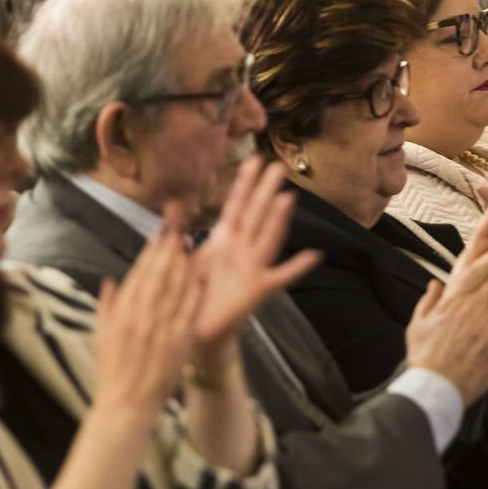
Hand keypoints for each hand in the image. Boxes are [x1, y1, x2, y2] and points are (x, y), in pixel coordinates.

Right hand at [93, 220, 203, 421]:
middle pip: (158, 276)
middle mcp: (140, 318)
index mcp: (121, 313)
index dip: (151, 252)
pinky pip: (188, 312)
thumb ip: (106, 305)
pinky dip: (194, 293)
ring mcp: (160, 330)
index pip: (138, 275)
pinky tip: (201, 277)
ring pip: (174, 289)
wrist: (125, 404)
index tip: (160, 233)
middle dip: (169, 250)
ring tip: (192, 243)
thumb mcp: (100, 335)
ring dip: (184, 264)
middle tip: (180, 228)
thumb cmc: (112, 369)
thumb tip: (111, 280)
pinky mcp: (177, 343)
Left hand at [188, 158, 320, 366]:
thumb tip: (173, 205)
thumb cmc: (191, 293)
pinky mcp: (259, 288)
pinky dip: (297, 266)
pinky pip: (281, 276)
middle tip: (278, 166)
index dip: (244, 183)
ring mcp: (253, 266)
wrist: (196, 329)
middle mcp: (242, 248)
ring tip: (288, 198)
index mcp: (224, 239)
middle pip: (256, 214)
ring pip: (268, 237)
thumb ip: (179, 234)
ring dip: (278, 219)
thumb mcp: (182, 259)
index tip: (253, 159)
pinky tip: (314, 255)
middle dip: (266, 190)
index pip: (236, 204)